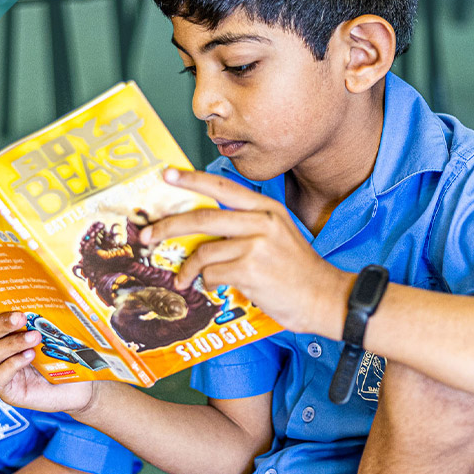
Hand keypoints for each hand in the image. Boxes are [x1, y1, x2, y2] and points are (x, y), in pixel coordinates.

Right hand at [0, 312, 100, 414]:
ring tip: (35, 339)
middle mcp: (1, 352)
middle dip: (0, 324)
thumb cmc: (68, 358)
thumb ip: (45, 319)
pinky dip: (12, 364)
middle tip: (22, 319)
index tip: (19, 310)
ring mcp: (2, 372)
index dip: (0, 313)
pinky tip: (29, 357)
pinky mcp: (7, 391)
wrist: (82, 387)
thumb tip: (46, 295)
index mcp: (8, 335)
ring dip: (11, 343)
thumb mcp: (56, 335)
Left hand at [142, 168, 355, 338]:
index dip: (192, 180)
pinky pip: (212, 274)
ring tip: (182, 280)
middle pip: (202, 218)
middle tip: (147, 236)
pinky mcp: (250, 270)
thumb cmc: (298, 271)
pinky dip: (208, 283)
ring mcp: (256, 245)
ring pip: (204, 252)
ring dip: (187, 269)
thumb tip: (203, 231)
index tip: (166, 175)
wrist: (326, 297)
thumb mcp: (278, 235)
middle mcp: (261, 222)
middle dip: (168, 227)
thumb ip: (246, 227)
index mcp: (267, 209)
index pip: (222, 187)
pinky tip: (214, 288)